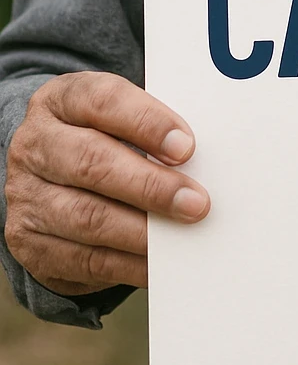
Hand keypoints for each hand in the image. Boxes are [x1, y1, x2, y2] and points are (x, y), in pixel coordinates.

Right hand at [4, 71, 208, 295]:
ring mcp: (27, 196)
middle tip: (196, 202)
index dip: (147, 123)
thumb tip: (203, 160)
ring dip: (143, 231)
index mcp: (61, 100)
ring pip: (87, 217)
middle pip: (92, 162)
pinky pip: (85, 259)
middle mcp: (36, 145)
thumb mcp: (117, 118)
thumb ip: (152, 129)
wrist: (48, 179)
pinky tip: (161, 263)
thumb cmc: (102, 139)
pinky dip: (130, 264)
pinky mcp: (31, 243)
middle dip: (151, 186)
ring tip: (182, 234)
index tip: (187, 147)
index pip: (102, 101)